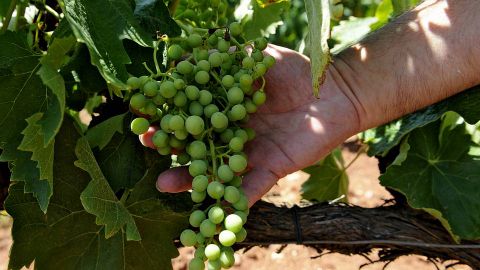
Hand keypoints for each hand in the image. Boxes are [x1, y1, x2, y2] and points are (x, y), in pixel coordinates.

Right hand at [140, 45, 359, 204]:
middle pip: (195, 144)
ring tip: (165, 183)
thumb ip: (229, 59)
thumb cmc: (296, 72)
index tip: (146, 112)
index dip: (168, 114)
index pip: (191, 113)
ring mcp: (249, 154)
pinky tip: (217, 209)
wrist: (333, 92)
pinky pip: (251, 188)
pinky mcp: (270, 170)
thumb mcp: (259, 58)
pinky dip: (236, 200)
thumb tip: (195, 54)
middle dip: (170, 146)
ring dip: (191, 180)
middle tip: (146, 144)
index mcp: (226, 109)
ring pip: (215, 171)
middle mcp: (231, 134)